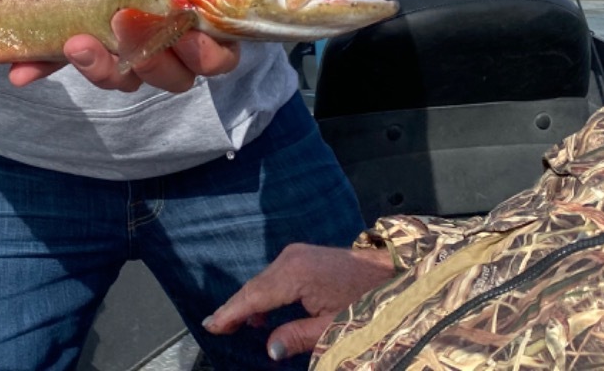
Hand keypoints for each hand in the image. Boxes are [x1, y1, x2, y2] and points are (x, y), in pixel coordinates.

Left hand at [8, 0, 240, 92]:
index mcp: (200, 16)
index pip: (219, 54)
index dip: (208, 54)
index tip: (187, 35)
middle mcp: (167, 45)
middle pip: (174, 77)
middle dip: (154, 66)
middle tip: (125, 31)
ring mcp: (123, 53)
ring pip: (123, 78)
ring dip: (102, 69)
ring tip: (77, 43)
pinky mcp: (81, 50)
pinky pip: (66, 67)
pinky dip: (44, 68)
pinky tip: (21, 69)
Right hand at [202, 244, 394, 361]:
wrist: (392, 272)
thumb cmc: (368, 300)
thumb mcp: (335, 328)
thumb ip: (298, 337)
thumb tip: (270, 349)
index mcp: (296, 274)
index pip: (254, 297)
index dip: (231, 313)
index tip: (212, 326)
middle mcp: (291, 258)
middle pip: (254, 287)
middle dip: (235, 308)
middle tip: (216, 328)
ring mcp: (296, 254)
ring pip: (262, 282)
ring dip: (249, 302)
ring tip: (234, 325)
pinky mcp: (302, 256)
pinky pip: (274, 277)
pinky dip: (264, 294)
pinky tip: (262, 314)